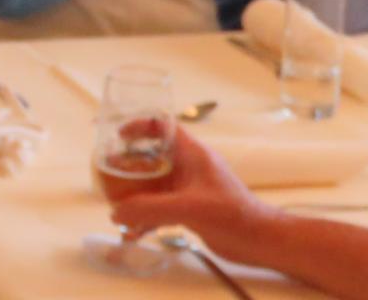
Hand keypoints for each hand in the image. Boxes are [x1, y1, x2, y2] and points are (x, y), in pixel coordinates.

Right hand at [111, 127, 273, 263]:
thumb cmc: (232, 214)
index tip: (118, 135)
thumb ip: (151, 209)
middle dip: (129, 165)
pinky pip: (161, 207)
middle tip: (107, 173)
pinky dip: (146, 217)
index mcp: (192, 154)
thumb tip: (116, 212)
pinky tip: (134, 233)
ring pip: (154, 184)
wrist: (259, 241)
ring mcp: (189, 189)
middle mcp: (189, 167)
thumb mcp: (189, 207)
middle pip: (152, 157)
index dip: (139, 125)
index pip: (163, 127)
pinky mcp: (190, 209)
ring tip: (115, 206)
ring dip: (135, 194)